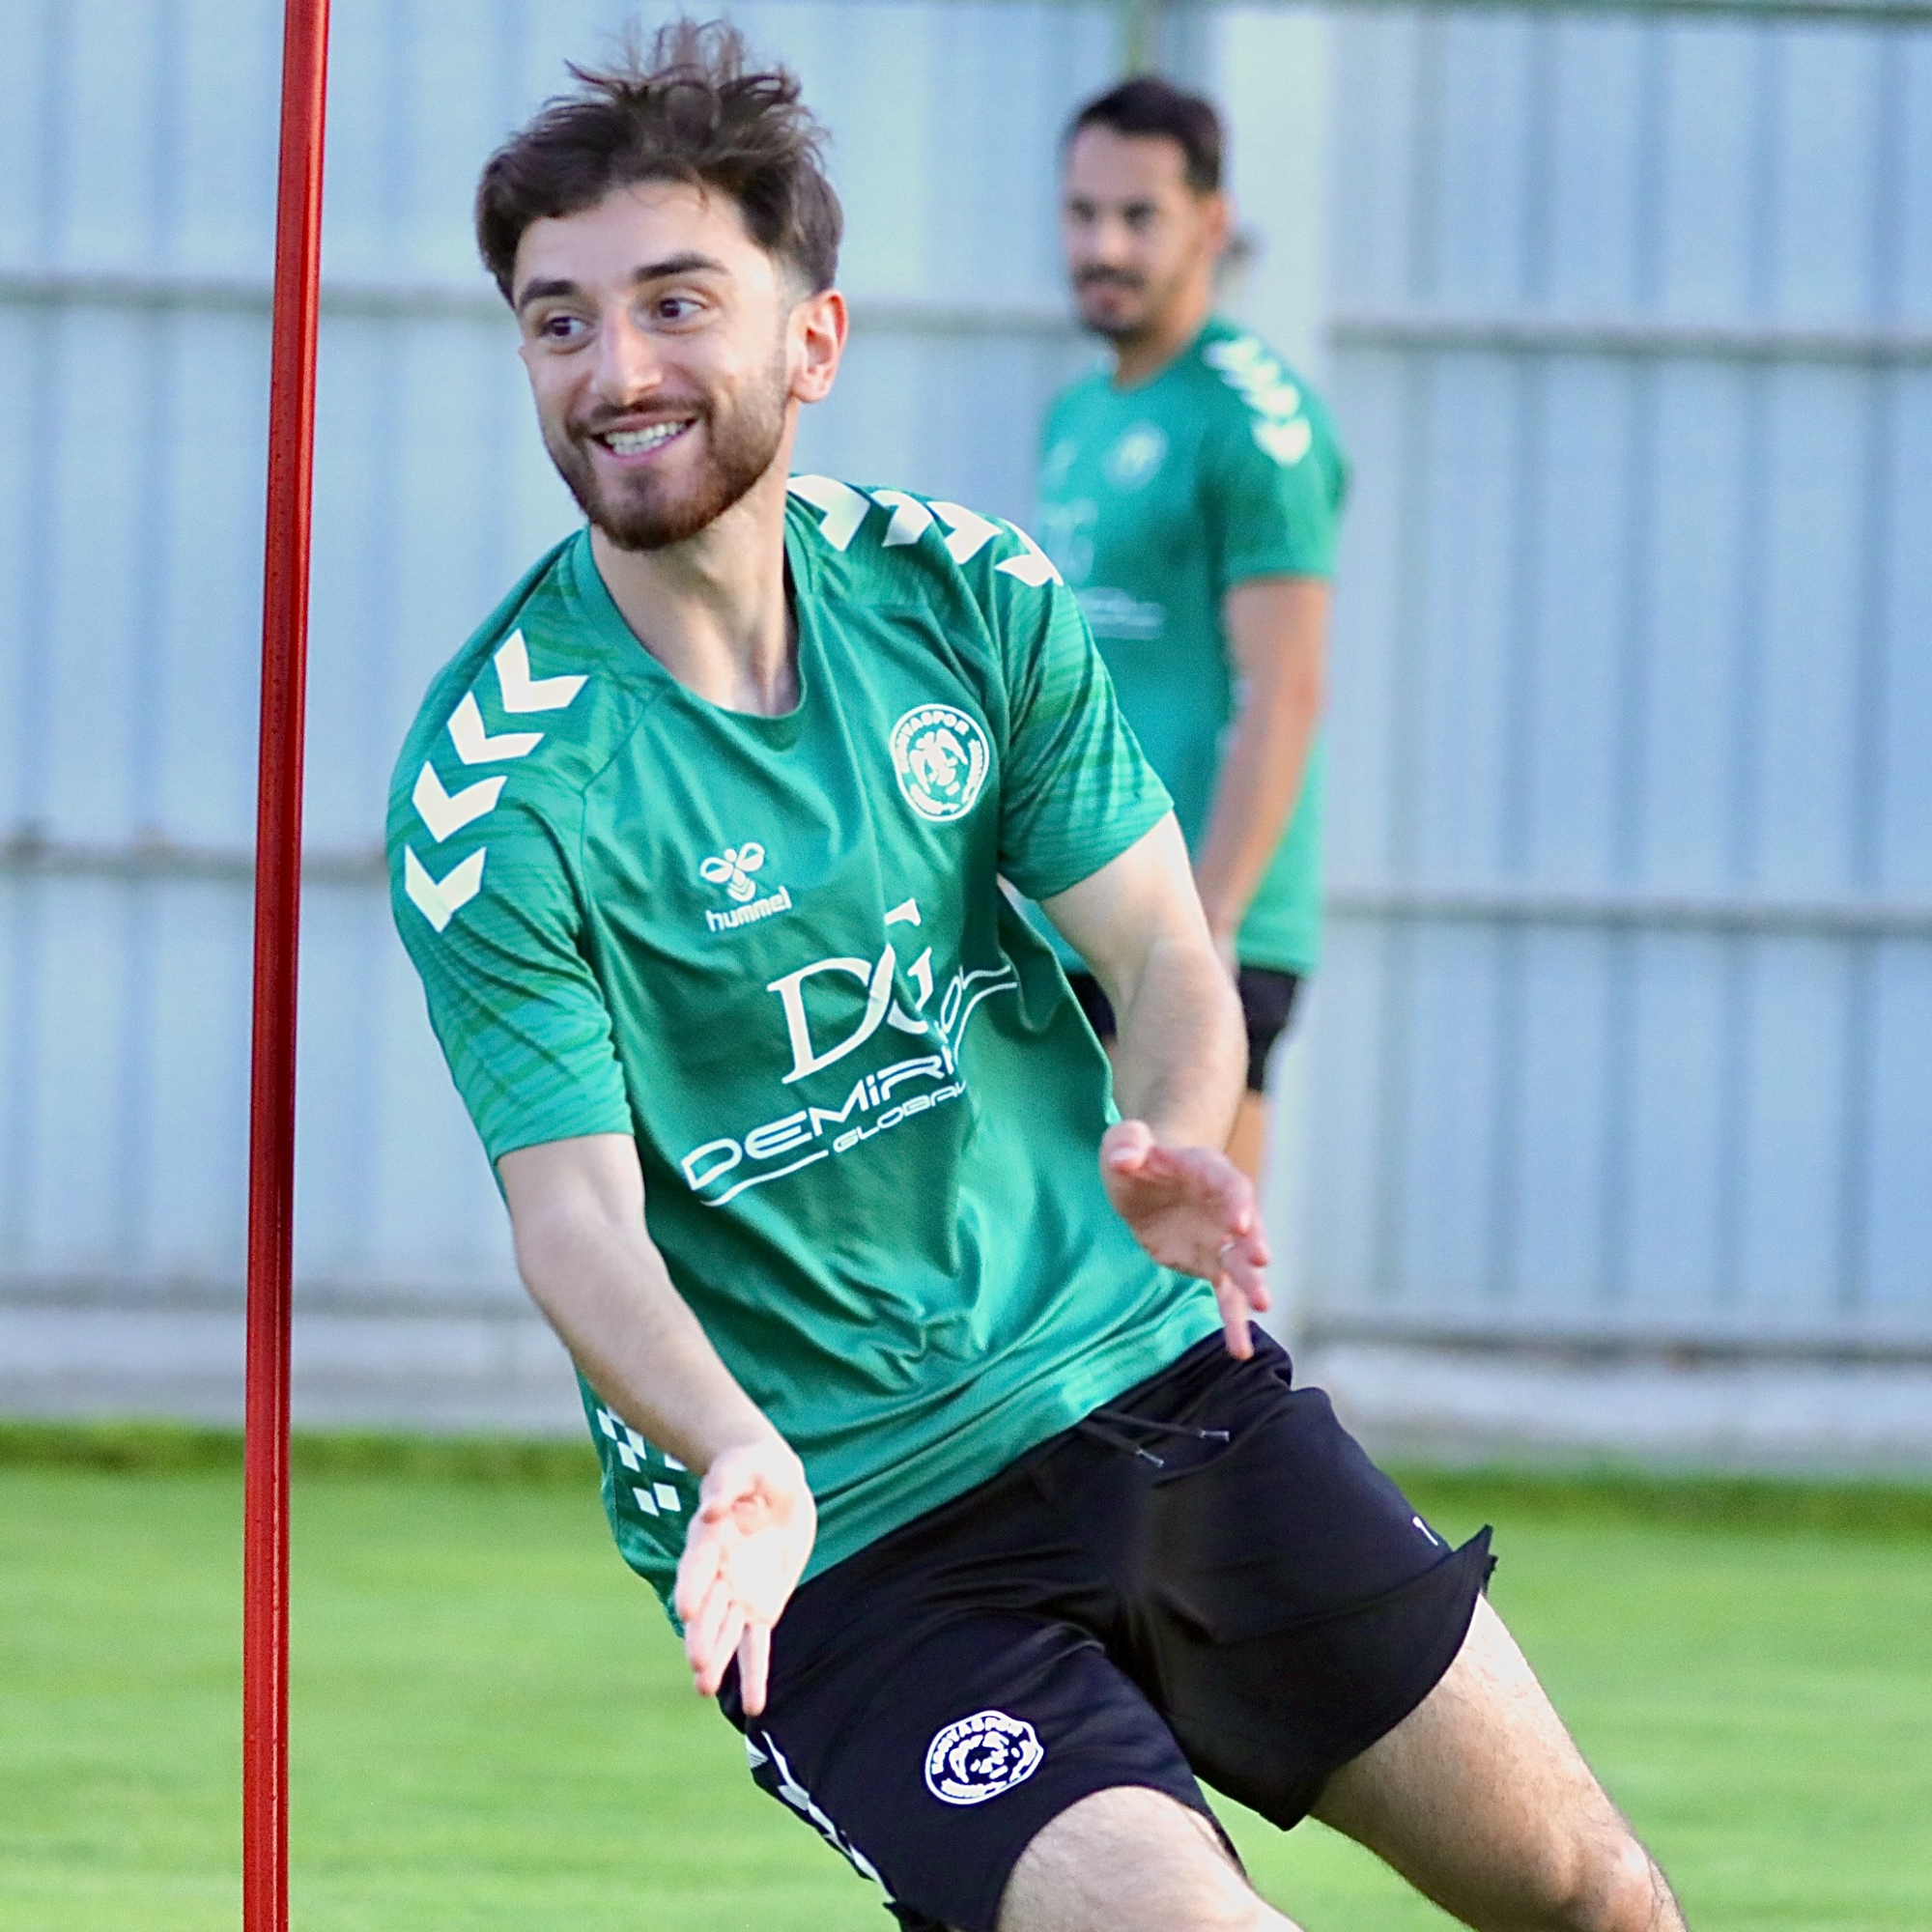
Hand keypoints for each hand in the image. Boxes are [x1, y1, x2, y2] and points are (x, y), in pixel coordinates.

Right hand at [673, 1439, 815, 1716]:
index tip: (687, 1609)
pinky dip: (755, 1673)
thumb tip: (711, 1506)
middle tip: (696, 1663)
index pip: (699, 1563)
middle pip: (708, 1606)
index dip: (693, 1584)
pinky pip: (756, 1645)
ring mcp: (736, 1593)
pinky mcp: (760, 1607)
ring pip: (725, 1631)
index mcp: (709, 1537)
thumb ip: (727, 1483)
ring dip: (716, 1658)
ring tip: (705, 1689)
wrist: (775, 1484)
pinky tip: (755, 1705)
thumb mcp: (746, 1466)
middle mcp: (717, 1572)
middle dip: (702, 1634)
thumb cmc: (755, 1469)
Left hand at [1101, 1119, 1269, 1358]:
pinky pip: (1227, 1296)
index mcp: (1210, 1171)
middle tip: (1260, 1261)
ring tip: (1263, 1305)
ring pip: (1242, 1265)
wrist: (1146, 1182)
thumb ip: (1126, 1143)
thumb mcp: (1124, 1142)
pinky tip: (1240, 1350)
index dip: (1236, 1201)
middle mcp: (1226, 1207)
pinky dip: (1234, 1321)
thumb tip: (1126, 1158)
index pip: (1230, 1185)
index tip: (1239, 1221)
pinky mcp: (1210, 1266)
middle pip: (1247, 1227)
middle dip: (1254, 1243)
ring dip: (1253, 1283)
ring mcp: (1221, 1239)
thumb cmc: (1137, 1156)